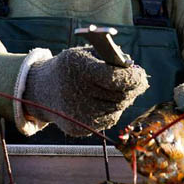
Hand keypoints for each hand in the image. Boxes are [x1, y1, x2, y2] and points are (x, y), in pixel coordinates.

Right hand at [23, 46, 148, 135]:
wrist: (42, 89)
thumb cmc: (71, 68)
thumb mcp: (86, 54)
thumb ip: (112, 60)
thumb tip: (138, 76)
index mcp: (78, 69)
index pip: (115, 78)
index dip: (133, 77)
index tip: (141, 75)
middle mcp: (76, 93)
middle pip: (120, 96)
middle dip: (131, 88)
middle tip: (135, 81)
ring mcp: (77, 114)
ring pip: (117, 109)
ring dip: (121, 99)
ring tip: (113, 89)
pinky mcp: (78, 129)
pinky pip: (107, 120)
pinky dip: (110, 110)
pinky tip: (101, 101)